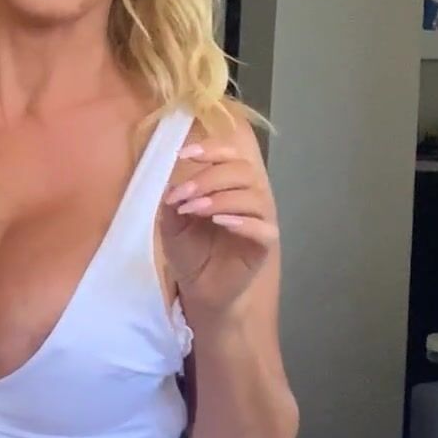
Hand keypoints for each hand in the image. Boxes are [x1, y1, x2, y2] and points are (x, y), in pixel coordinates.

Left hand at [159, 138, 277, 318]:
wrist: (199, 287)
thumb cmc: (190, 251)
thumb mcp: (172, 224)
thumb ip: (174, 202)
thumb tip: (174, 183)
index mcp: (229, 184)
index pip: (230, 156)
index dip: (211, 149)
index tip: (183, 154)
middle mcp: (249, 196)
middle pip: (243, 171)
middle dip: (210, 177)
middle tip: (184, 194)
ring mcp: (260, 219)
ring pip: (254, 196)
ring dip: (222, 198)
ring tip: (195, 209)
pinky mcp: (264, 244)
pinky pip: (263, 228)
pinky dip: (243, 222)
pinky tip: (221, 222)